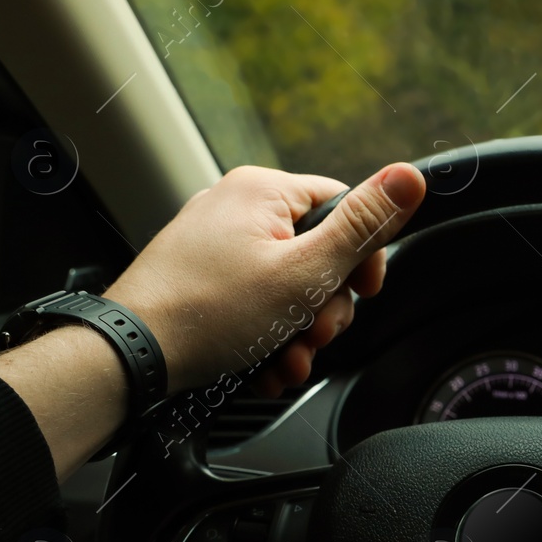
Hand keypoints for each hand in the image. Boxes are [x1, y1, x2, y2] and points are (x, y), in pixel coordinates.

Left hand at [104, 162, 425, 395]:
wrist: (131, 357)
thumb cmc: (208, 313)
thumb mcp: (304, 273)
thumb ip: (362, 228)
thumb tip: (410, 177)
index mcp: (263, 192)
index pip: (344, 208)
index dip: (362, 258)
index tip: (362, 293)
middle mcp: (236, 209)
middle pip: (318, 254)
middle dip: (324, 308)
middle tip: (312, 334)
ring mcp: (214, 245)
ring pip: (287, 287)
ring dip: (298, 333)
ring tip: (284, 359)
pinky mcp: (200, 279)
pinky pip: (254, 302)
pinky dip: (266, 337)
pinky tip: (264, 365)